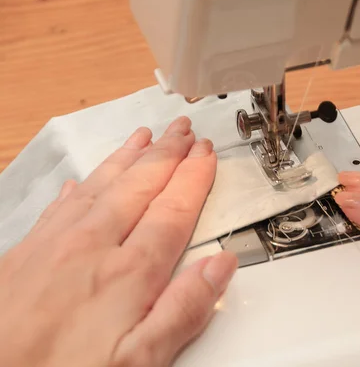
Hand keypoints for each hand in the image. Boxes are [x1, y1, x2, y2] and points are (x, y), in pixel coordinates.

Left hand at [0, 117, 237, 366]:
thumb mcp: (140, 361)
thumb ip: (184, 309)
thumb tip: (220, 265)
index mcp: (128, 272)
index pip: (173, 209)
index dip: (194, 176)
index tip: (206, 154)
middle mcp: (92, 246)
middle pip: (140, 184)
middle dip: (167, 152)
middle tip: (183, 130)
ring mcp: (54, 244)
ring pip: (102, 185)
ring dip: (128, 157)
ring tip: (145, 136)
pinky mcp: (24, 253)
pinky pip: (62, 204)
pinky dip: (83, 184)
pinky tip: (86, 180)